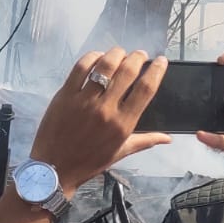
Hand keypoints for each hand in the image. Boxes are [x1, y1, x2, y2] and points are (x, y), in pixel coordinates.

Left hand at [29, 48, 171, 192]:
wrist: (55, 169)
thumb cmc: (89, 162)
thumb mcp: (120, 153)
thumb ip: (145, 141)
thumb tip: (168, 138)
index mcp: (123, 124)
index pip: (146, 89)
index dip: (156, 70)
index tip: (161, 61)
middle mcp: (106, 109)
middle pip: (127, 71)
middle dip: (137, 57)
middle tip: (140, 54)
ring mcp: (84, 101)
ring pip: (104, 65)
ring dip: (116, 53)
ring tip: (120, 53)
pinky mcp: (65, 95)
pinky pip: (80, 68)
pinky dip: (91, 57)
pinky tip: (97, 57)